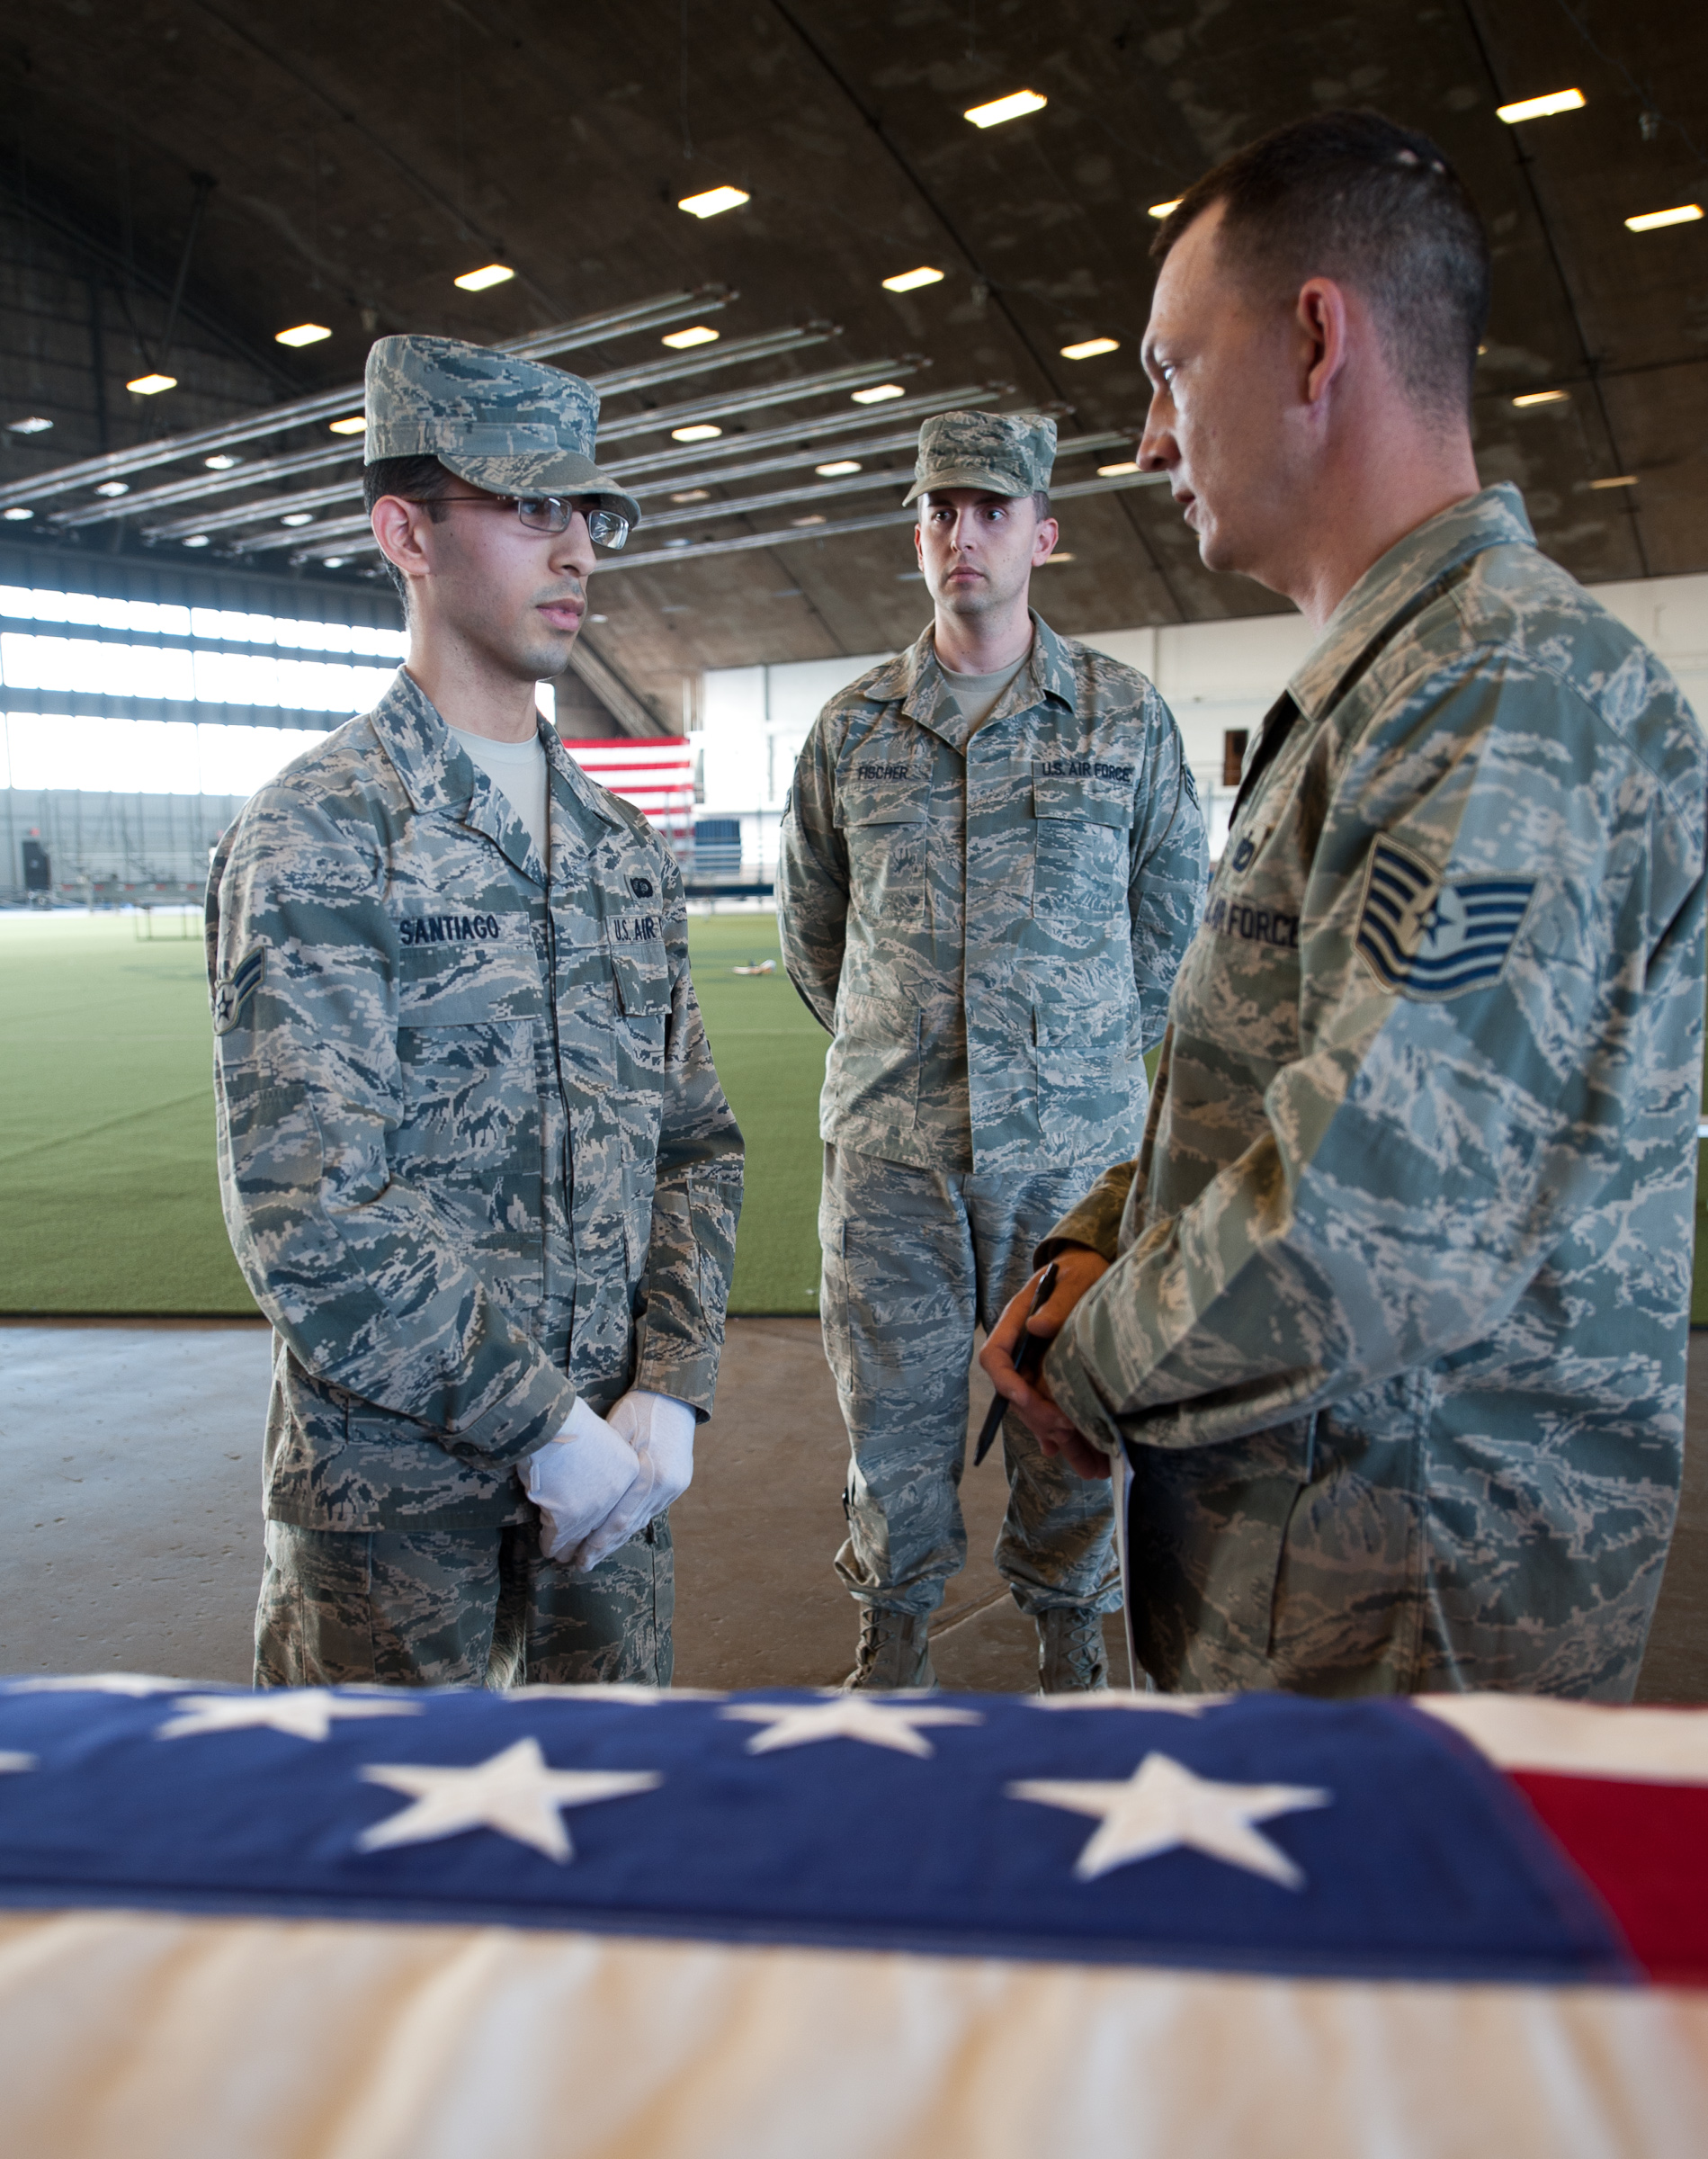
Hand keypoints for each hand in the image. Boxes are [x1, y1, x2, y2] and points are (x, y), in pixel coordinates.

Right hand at [523, 1396, 642, 1562]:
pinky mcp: (569, 1517)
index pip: (622, 1506)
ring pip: (582, 1535)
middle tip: (584, 1562)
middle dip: (593, 1547)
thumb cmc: (574, 1420)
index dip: (612, 1527)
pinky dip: (552, 1543)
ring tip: (564, 1558)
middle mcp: (619, 1492)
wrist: (552, 1418)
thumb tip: (600, 1478)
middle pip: (606, 1526)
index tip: (603, 1540)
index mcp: (631, 1471)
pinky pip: (559, 1537)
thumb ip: (608, 1460)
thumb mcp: (604, 1436)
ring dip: (572, 1548)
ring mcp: (596, 1506)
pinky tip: (548, 1549)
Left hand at [563, 1390, 696, 1573]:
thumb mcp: (614, 1432)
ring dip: (617, 1541)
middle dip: (603, 1548)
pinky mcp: (679, 1483)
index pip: (617, 1519)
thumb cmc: (639, 1408)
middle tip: (580, 1566)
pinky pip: (652, 1511)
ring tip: (595, 1558)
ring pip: (641, 1521)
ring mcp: (675, 1486)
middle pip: (629, 1526)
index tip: (576, 1555)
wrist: (675, 1396)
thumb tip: (574, 1494)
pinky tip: (617, 1536)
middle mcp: (664, 1485)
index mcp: (648, 1473)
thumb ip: (602, 1466)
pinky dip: (633, 1525)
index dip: (596, 1541)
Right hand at [979, 1246, 1112, 1480]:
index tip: (1021, 1396)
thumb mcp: (1075, 1278)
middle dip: (1039, 1416)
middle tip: (1067, 1430)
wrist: (1091, 1270)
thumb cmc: (1080, 1269)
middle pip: (1018, 1392)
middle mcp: (1022, 1350)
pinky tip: (1069, 1453)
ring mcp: (1037, 1365)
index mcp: (1016, 1323)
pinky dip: (1062, 1432)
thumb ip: (1058, 1302)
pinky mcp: (1055, 1376)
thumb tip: (1038, 1326)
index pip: (996, 1356)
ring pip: (1038, 1408)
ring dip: (1057, 1436)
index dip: (1004, 1380)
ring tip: (1087, 1465)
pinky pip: (1053, 1408)